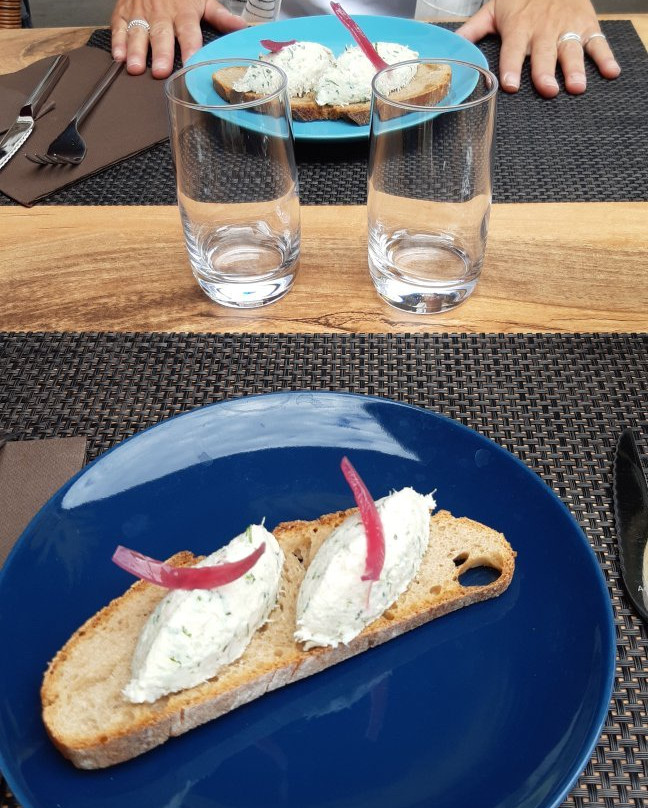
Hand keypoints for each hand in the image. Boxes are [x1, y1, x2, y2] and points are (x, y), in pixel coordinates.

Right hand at [111, 0, 248, 78]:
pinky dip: (118, 41)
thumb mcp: (203, 0)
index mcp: (183, 12)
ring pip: (138, 32)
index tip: (191, 62)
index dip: (190, 47)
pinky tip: (119, 56)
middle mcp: (161, 14)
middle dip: (161, 53)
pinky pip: (119, 26)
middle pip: (161, 35)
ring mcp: (141, 13)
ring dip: (136, 51)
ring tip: (136, 68)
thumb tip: (241, 28)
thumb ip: (220, 17)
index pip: (188, 31)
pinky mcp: (124, 12)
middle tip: (161, 71)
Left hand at [457, 0, 620, 97]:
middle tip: (548, 89)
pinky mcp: (587, 25)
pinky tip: (611, 72)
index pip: (513, 51)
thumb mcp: (494, 10)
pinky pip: (598, 42)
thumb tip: (452, 47)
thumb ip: (473, 31)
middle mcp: (543, 30)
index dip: (511, 68)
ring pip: (571, 49)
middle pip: (544, 54)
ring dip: (575, 68)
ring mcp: (567, 27)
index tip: (509, 85)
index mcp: (519, 28)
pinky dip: (606, 57)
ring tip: (577, 86)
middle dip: (545, 71)